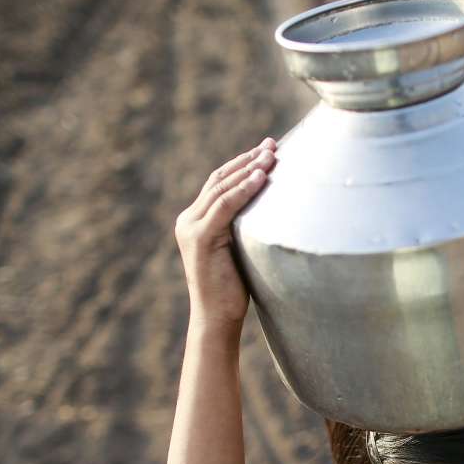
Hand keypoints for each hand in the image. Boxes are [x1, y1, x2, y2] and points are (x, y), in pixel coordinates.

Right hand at [174, 137, 276, 329]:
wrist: (216, 318)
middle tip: (274, 144)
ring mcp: (191, 227)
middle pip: (220, 179)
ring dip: (248, 168)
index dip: (243, 164)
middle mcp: (188, 219)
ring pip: (221, 188)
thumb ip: (245, 227)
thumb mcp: (241, 250)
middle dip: (248, 159)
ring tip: (272, 155)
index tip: (268, 149)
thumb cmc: (234, 290)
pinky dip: (243, 189)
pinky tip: (261, 177)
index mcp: (196, 220)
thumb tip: (275, 209)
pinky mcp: (199, 238)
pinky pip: (224, 206)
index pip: (220, 183)